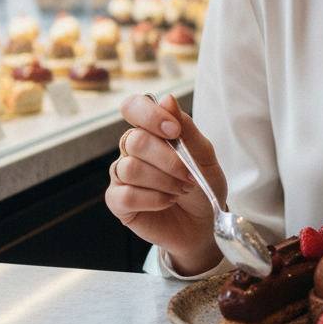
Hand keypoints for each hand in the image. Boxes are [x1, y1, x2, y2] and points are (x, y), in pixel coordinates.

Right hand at [104, 93, 225, 274]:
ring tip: (181, 190)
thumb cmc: (203, 186)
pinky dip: (153, 199)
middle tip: (189, 176)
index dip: (149, 115)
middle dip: (168, 160)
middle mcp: (131, 150)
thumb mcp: (204, 155)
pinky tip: (167, 201)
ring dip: (164, 181)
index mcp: (150, 131)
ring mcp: (121, 176)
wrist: (204, 224)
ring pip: (130, 168)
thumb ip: (186, 128)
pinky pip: (126, 195)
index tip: (174, 131)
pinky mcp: (118, 202)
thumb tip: (167, 100)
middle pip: (136, 141)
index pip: (133, 107)